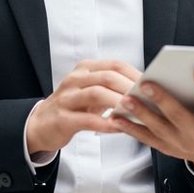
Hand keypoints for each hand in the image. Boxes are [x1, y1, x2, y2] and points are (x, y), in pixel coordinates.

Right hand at [25, 59, 141, 153]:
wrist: (40, 125)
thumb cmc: (73, 108)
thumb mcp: (90, 92)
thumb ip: (112, 89)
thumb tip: (145, 91)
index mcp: (85, 70)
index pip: (114, 65)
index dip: (135, 73)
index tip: (152, 84)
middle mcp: (75, 80)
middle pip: (107, 77)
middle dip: (130, 87)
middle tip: (148, 98)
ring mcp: (67, 98)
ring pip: (97, 94)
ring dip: (119, 103)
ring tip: (136, 112)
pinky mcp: (63, 118)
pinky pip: (88, 120)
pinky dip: (106, 123)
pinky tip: (119, 128)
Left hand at [110, 69, 193, 174]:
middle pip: (177, 115)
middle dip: (161, 99)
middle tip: (146, 82)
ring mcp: (179, 142)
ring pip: (157, 127)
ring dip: (140, 113)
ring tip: (125, 98)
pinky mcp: (166, 147)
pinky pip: (146, 138)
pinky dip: (130, 128)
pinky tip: (116, 117)